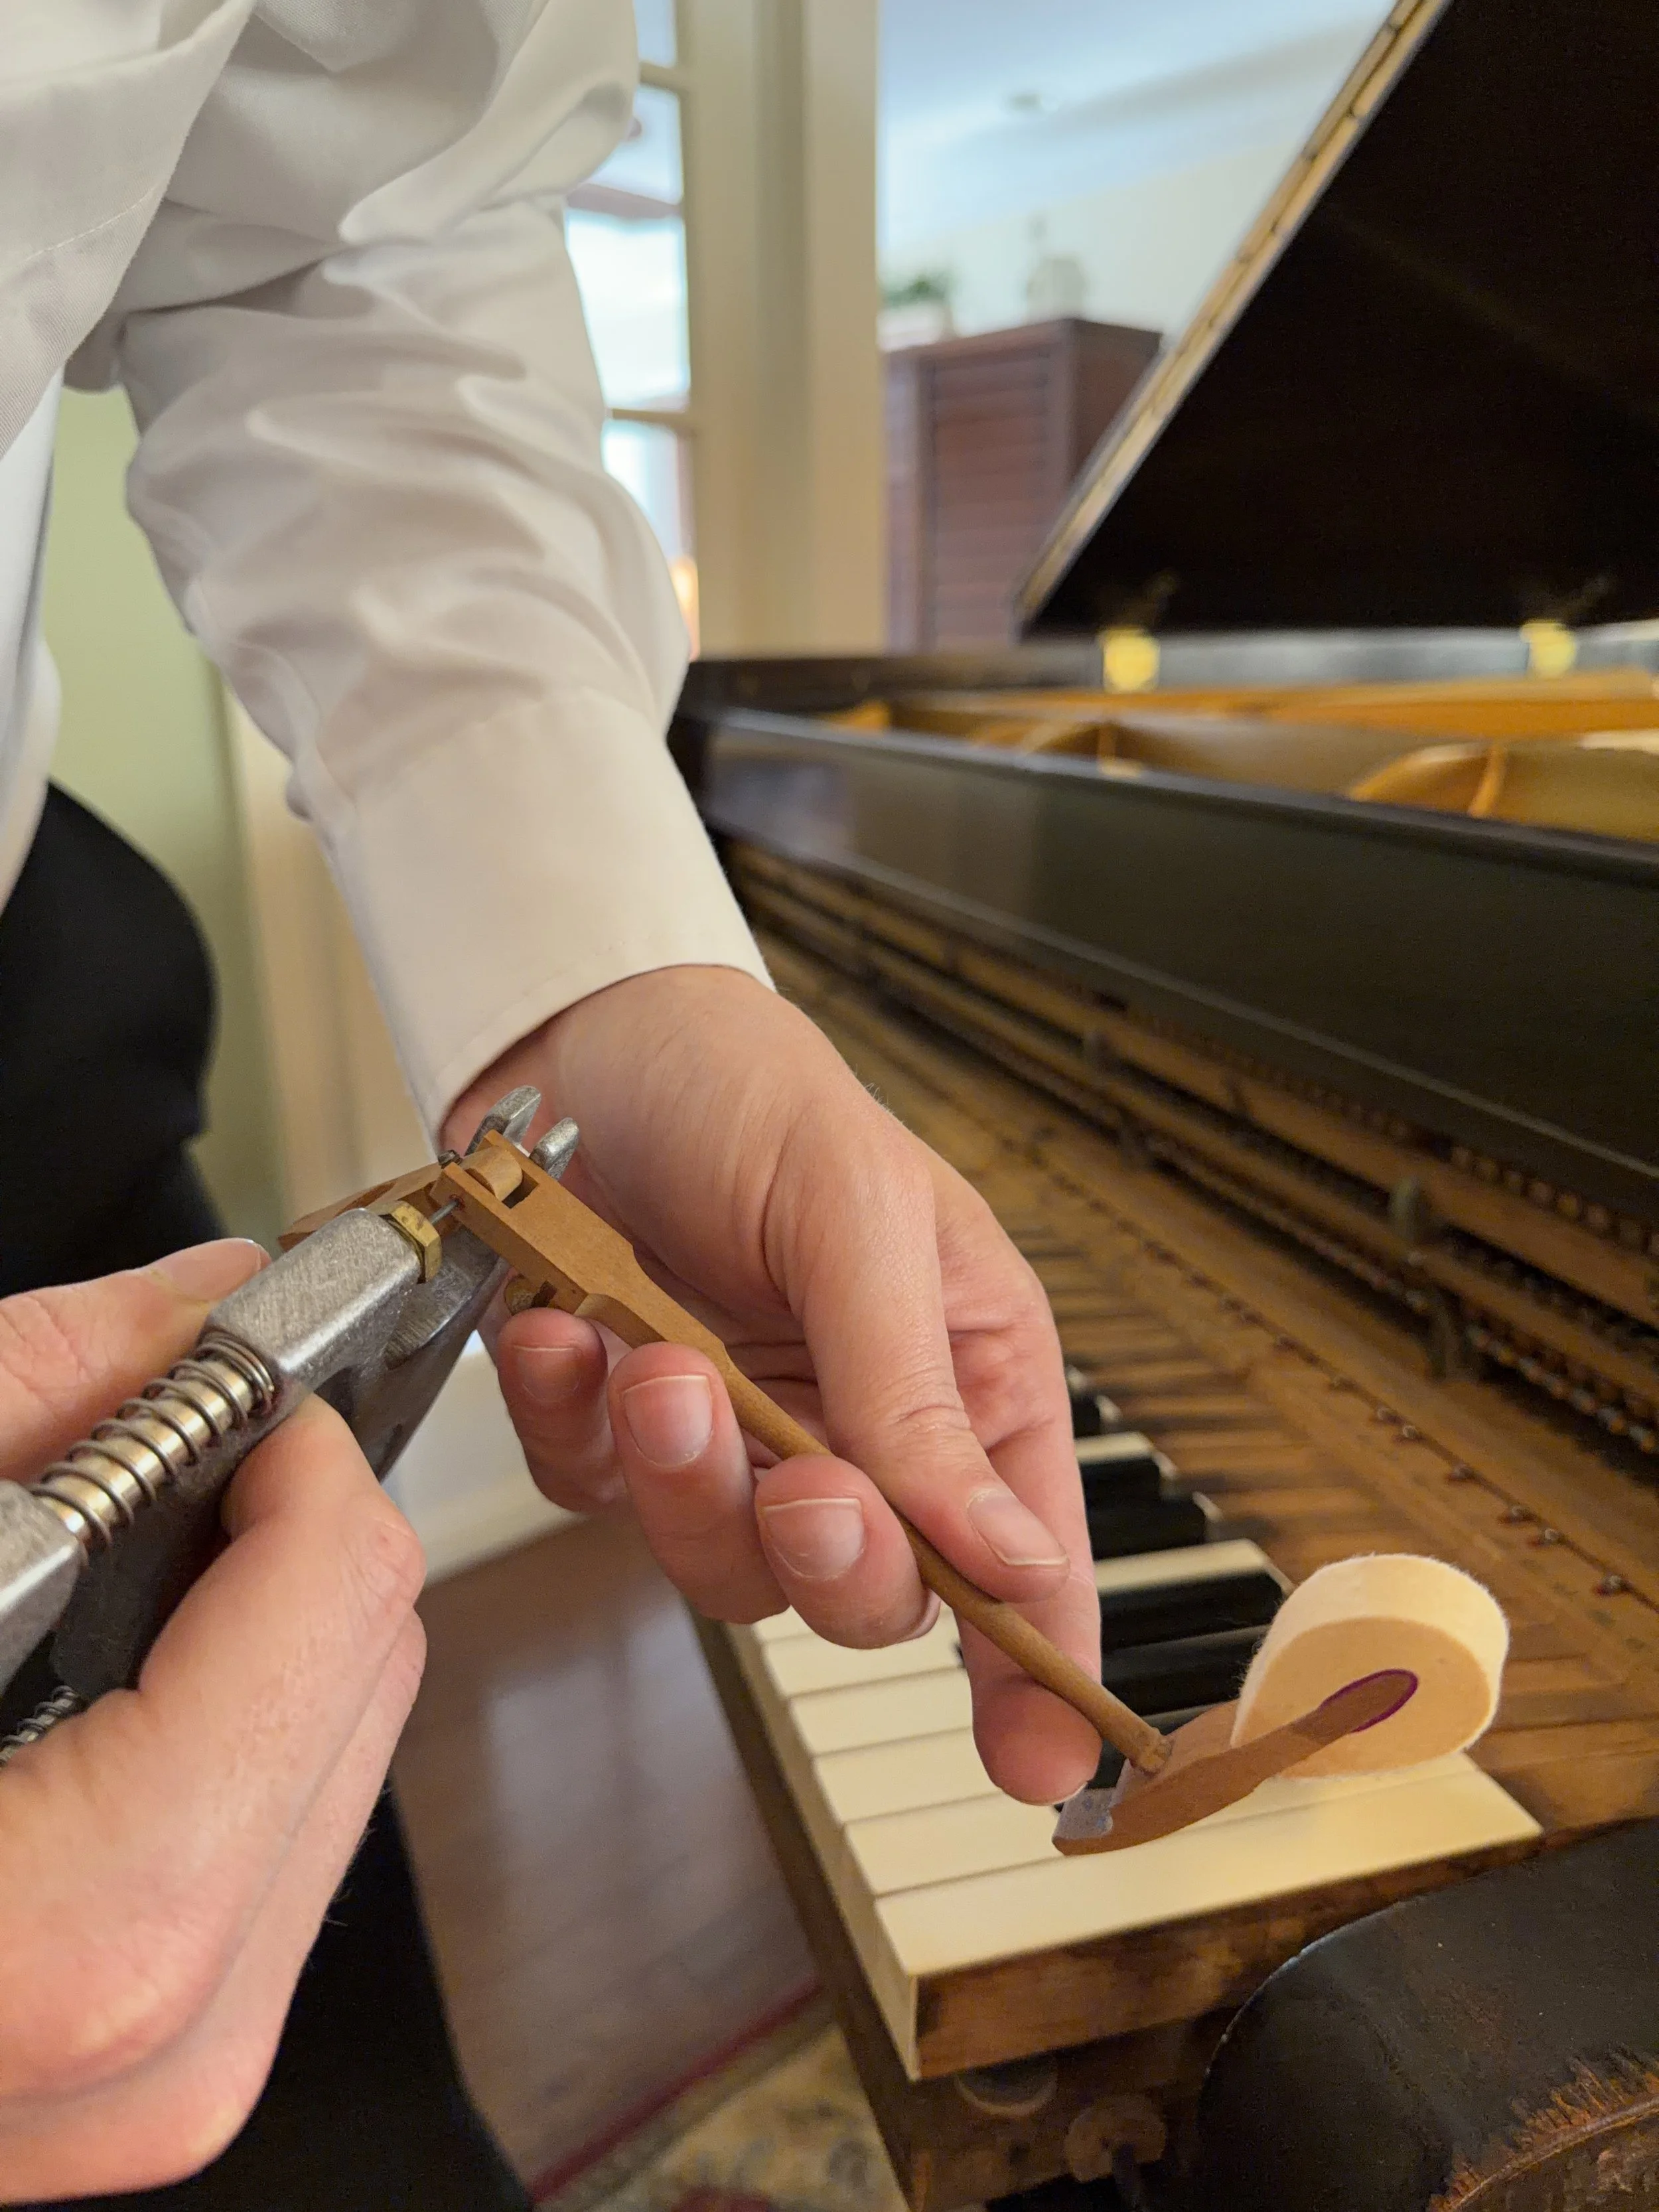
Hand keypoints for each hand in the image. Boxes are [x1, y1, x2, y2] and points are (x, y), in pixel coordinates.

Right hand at [0, 1243, 425, 2200]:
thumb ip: (31, 1394)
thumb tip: (200, 1298)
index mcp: (84, 1925)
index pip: (339, 1598)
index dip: (299, 1448)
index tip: (235, 1384)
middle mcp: (161, 2042)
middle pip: (372, 1677)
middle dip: (287, 1536)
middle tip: (166, 1462)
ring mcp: (168, 2086)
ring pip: (348, 1760)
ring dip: (268, 1638)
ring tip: (109, 1587)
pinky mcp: (158, 2084)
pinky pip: (278, 1851)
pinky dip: (229, 1744)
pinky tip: (104, 1698)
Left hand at [446, 966, 1098, 1804]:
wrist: (588, 1037)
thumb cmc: (758, 1095)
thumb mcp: (862, 1214)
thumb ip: (917, 1391)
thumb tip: (1008, 1557)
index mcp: (961, 1374)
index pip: (1020, 1551)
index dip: (1037, 1666)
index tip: (1041, 1765)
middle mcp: (857, 1431)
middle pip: (868, 1593)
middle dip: (828, 1555)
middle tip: (800, 1481)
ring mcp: (734, 1444)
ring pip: (720, 1566)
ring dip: (683, 1478)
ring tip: (653, 1359)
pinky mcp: (618, 1437)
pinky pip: (597, 1497)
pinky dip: (576, 1426)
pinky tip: (570, 1330)